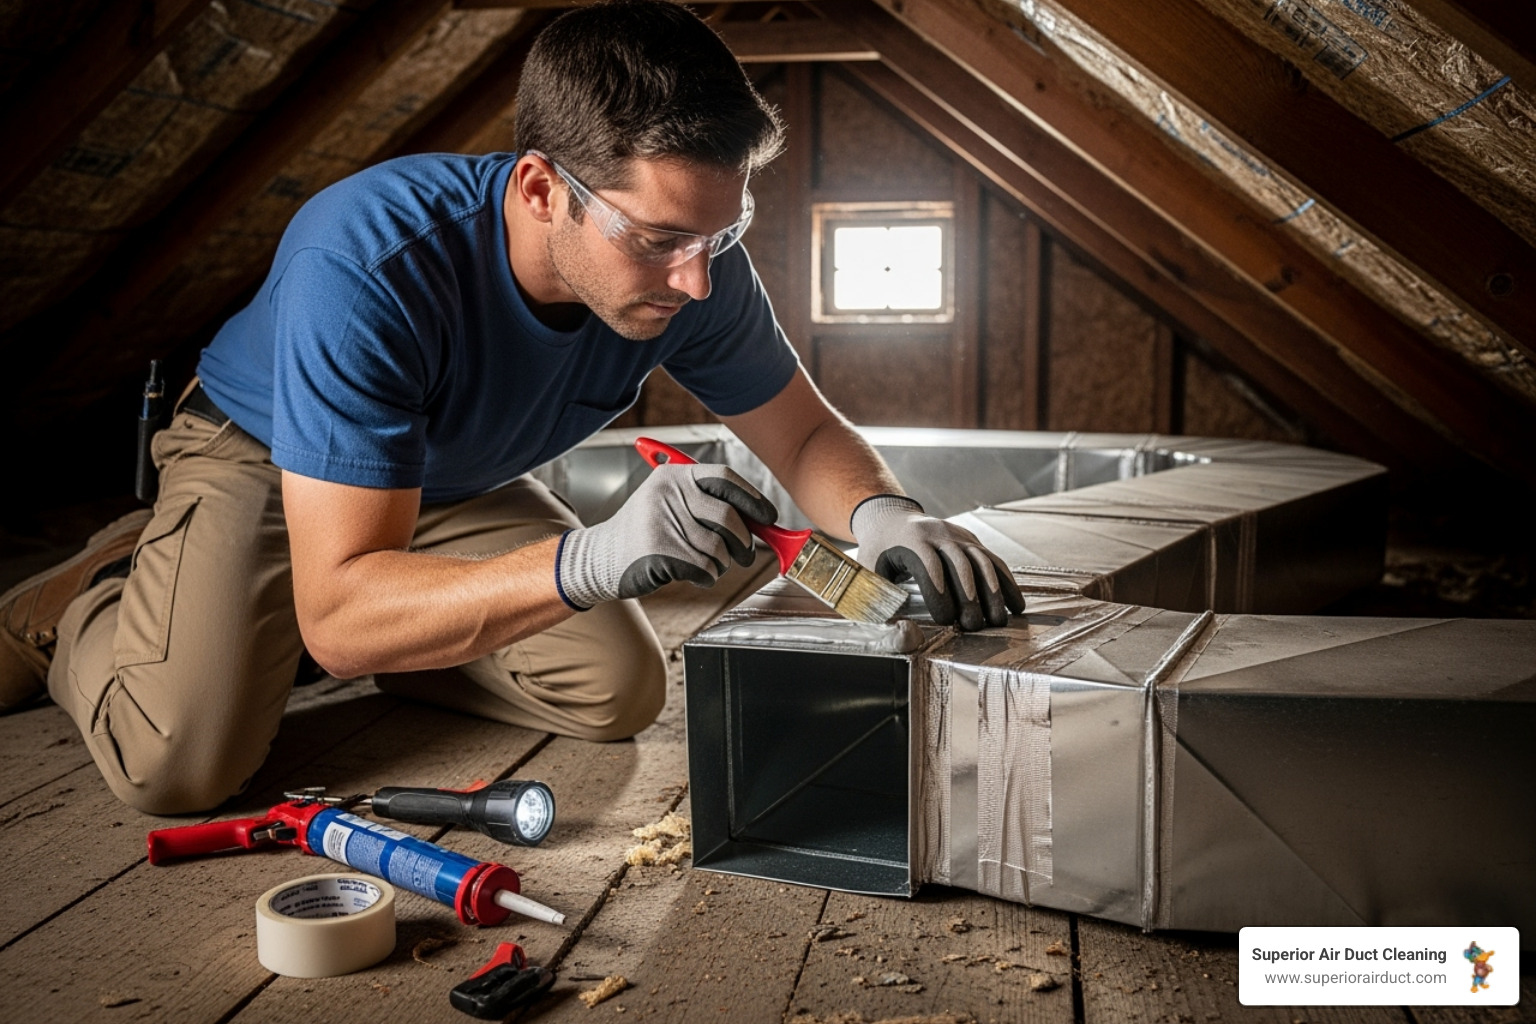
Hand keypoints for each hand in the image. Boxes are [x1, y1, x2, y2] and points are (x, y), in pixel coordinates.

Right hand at [556, 463, 776, 607]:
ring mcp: (661, 521)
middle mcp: (668, 492)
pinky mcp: (659, 551)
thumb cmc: (645, 532)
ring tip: (704, 563)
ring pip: (719, 549)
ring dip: (720, 564)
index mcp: (674, 475)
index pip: (725, 479)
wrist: (600, 557)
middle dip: (744, 543)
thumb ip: (710, 505)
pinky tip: (690, 573)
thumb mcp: (671, 503)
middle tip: (744, 555)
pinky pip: (704, 568)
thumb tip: (760, 519)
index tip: (769, 517)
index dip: (753, 499)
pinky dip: (706, 576)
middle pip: (728, 518)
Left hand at [850, 495, 1023, 629]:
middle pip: (960, 565)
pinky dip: (1006, 583)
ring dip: (993, 593)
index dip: (939, 593)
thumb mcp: (869, 574)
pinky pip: (994, 561)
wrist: (890, 519)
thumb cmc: (878, 554)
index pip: (929, 566)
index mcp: (911, 541)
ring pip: (982, 562)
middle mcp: (939, 534)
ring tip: (998, 622)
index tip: (945, 620)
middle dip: (970, 598)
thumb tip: (905, 634)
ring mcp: (959, 535)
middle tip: (974, 627)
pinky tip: (1016, 606)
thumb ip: (880, 603)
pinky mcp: (972, 541)